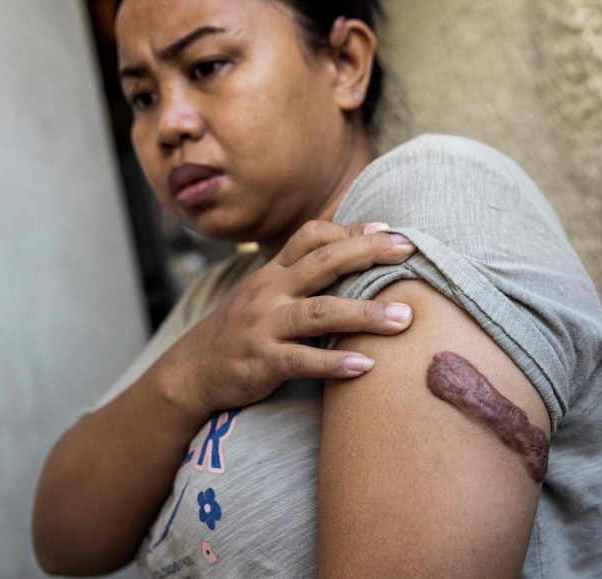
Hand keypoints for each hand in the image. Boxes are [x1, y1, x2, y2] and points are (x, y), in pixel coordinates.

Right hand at [162, 220, 416, 415]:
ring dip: (364, 314)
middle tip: (408, 252)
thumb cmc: (243, 329)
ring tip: (404, 319)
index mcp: (274, 272)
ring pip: (319, 312)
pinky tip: (367, 366)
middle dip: (367, 255)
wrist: (193, 370)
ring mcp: (265, 326)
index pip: (311, 236)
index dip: (350, 231)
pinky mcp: (262, 362)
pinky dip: (335, 363)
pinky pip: (302, 361)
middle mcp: (269, 292)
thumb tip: (354, 254)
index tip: (390, 231)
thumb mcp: (266, 292)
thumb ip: (302, 274)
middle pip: (323, 263)